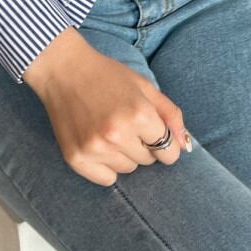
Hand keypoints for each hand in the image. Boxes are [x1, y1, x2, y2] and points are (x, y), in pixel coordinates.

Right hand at [22, 28, 191, 185]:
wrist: (65, 71)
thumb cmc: (108, 75)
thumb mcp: (145, 86)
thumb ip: (170, 114)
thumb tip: (185, 143)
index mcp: (139, 114)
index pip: (168, 151)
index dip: (165, 143)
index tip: (155, 134)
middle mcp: (118, 134)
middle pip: (148, 160)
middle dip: (144, 144)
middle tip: (127, 122)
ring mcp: (95, 149)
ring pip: (128, 169)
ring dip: (125, 154)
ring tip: (110, 129)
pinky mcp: (76, 159)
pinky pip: (106, 179)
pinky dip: (106, 166)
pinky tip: (98, 143)